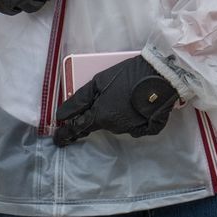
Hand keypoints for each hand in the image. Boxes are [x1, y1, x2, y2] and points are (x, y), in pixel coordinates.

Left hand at [54, 55, 177, 146]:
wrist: (159, 75)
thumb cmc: (126, 75)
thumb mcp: (98, 81)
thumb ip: (78, 99)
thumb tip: (61, 115)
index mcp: (100, 116)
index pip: (78, 129)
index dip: (66, 135)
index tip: (57, 140)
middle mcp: (114, 127)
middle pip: (99, 122)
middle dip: (98, 112)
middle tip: (106, 95)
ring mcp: (130, 128)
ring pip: (116, 121)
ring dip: (116, 110)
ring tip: (125, 92)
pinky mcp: (146, 129)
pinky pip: (133, 124)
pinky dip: (132, 114)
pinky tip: (137, 102)